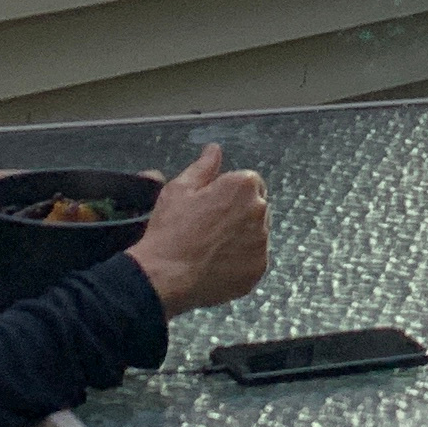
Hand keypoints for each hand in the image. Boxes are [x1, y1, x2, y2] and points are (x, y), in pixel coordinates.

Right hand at [127, 144, 269, 317]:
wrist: (166, 276)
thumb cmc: (170, 231)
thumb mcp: (180, 188)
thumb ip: (203, 166)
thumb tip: (214, 149)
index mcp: (243, 186)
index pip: (249, 181)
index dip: (229, 192)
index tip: (212, 205)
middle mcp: (259, 210)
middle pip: (256, 206)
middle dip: (238, 212)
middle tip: (209, 227)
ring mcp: (261, 241)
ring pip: (256, 233)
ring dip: (241, 236)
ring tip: (211, 247)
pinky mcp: (259, 268)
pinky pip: (254, 258)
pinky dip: (241, 260)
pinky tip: (217, 263)